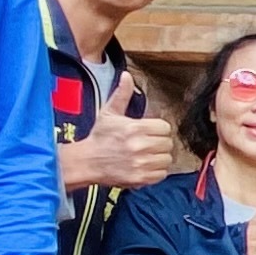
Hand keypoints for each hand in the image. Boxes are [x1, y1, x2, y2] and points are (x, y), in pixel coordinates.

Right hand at [64, 72, 178, 190]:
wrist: (87, 161)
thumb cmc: (99, 138)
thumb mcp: (109, 113)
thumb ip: (122, 94)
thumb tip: (127, 76)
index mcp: (135, 128)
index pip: (164, 127)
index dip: (158, 129)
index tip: (149, 131)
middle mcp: (140, 146)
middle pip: (168, 143)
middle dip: (159, 143)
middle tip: (148, 144)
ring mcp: (140, 163)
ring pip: (166, 159)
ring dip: (159, 158)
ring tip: (146, 155)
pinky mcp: (140, 178)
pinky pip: (161, 174)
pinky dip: (156, 171)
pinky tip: (145, 166)